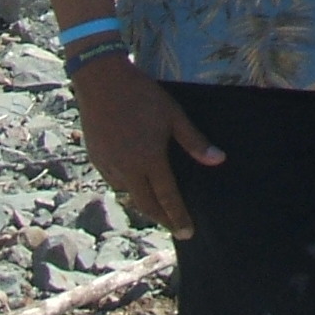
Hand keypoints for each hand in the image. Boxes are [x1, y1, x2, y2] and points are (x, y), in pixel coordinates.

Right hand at [68, 56, 223, 238]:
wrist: (101, 81)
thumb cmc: (143, 95)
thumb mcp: (174, 115)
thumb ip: (194, 141)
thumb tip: (218, 160)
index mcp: (149, 159)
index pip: (167, 198)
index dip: (178, 217)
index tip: (188, 233)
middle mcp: (127, 168)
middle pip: (145, 204)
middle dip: (161, 218)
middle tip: (174, 227)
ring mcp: (108, 164)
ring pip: (128, 192)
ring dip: (143, 201)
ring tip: (157, 202)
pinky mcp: (95, 157)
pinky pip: (113, 180)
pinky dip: (126, 185)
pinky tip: (134, 179)